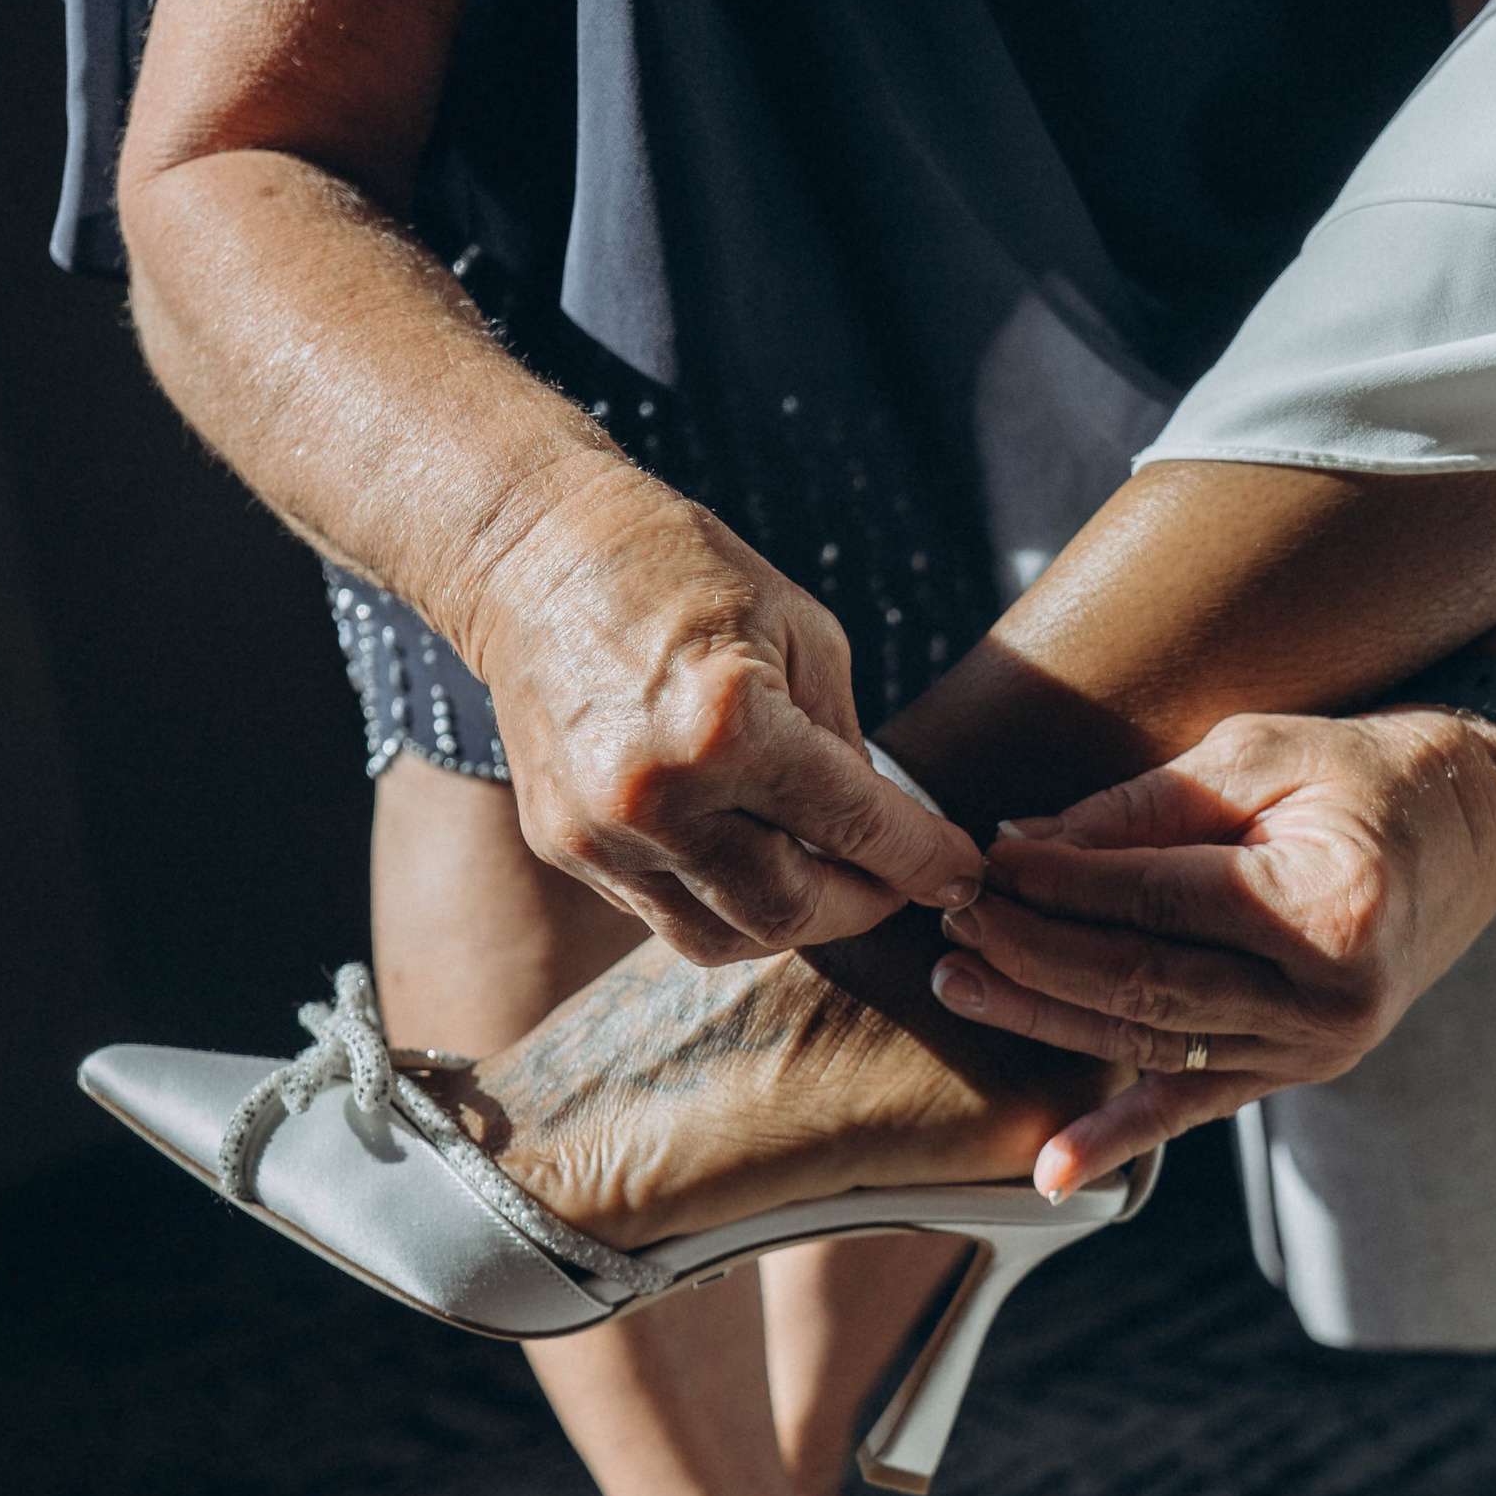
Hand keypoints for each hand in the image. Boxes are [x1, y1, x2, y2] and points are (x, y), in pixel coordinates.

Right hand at [464, 463, 984, 961]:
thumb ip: (847, 748)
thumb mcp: (804, 636)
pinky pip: (663, 913)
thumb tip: (884, 834)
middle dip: (862, 906)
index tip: (961, 872)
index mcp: (729, 726)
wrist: (533, 558)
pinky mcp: (564, 848)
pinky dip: (722, 902)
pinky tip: (753, 860)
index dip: (923, 860)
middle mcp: (659, 796)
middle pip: (789, 912)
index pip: (854, 827)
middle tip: (898, 883)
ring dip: (791, 920)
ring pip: (721, 938)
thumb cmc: (684, 575)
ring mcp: (601, 833)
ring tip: (828, 880)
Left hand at [925, 706, 1495, 1191]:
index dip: (1061, 884)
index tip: (984, 858)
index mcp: (1330, 906)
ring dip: (1047, 1018)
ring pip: (1151, 1041)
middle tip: (957, 921)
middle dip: (1036, 952)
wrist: (1471, 833)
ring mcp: (1317, 1049)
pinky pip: (1193, 1106)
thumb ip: (1143, 806)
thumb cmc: (1363, 777)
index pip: (1159, 901)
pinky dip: (1118, 1138)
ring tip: (964, 983)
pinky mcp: (1298, 1072)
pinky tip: (1051, 1172)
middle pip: (1145, 981)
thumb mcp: (1261, 755)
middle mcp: (1330, 997)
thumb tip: (1022, 845)